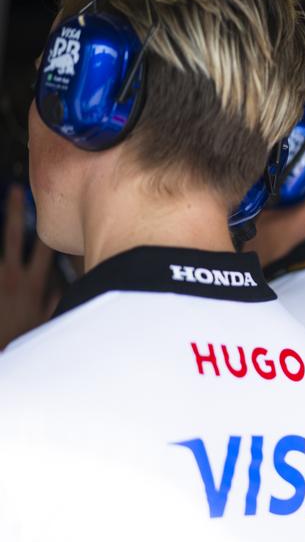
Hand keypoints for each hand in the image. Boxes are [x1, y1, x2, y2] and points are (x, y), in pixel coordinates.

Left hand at [1, 184, 55, 349]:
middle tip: (16, 190)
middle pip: (15, 236)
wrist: (3, 350)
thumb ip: (54, 301)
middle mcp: (12, 276)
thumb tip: (62, 288)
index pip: (45, 248)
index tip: (52, 208)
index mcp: (34, 283)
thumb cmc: (20, 339)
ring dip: (1, 228)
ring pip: (0, 247)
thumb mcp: (46, 322)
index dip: (48, 228)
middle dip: (16, 211)